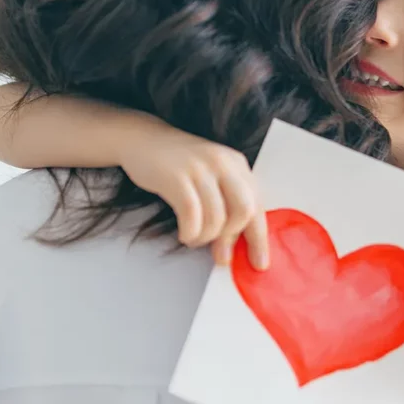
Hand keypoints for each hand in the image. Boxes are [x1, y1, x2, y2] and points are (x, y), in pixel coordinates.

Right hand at [118, 118, 267, 267]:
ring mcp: (200, 169)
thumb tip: (232, 248)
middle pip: (244, 211)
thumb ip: (226, 205)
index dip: (260, 238)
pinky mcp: (177, 177)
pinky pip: (192, 216)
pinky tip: (185, 234)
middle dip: (232, 238)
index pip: (257, 205)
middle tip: (221, 254)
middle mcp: (223, 164)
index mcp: (238, 165)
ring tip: (194, 239)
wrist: (143, 139)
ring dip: (206, 238)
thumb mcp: (212, 178)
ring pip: (217, 218)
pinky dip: (190, 233)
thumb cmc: (180, 166)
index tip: (259, 263)